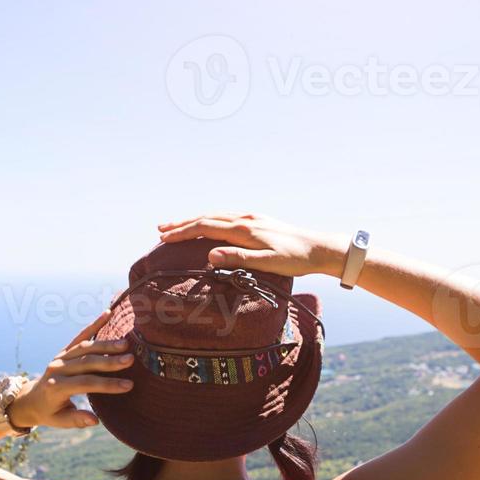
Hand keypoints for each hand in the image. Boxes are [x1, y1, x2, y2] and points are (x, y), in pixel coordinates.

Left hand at [8, 309, 134, 429]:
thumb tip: (95, 420)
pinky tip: (108, 313)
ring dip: (106, 344)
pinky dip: (94, 324)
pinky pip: (80, 335)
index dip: (107, 384)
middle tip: (131, 359)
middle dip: (109, 360)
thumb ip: (76, 420)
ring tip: (126, 343)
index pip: (85, 383)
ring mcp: (60, 357)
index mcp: (56, 387)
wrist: (30, 399)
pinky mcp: (64, 350)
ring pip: (85, 347)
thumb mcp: (59, 421)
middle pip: (86, 362)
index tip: (128, 385)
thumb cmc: (48, 412)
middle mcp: (57, 369)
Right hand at [156, 212, 346, 277]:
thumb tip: (210, 255)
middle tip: (161, 230)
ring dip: (195, 220)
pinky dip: (210, 220)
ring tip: (177, 226)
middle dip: (182, 224)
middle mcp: (245, 219)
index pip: (206, 227)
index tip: (164, 238)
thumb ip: (238, 259)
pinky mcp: (258, 221)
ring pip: (216, 215)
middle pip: (207, 218)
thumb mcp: (267, 263)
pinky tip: (208, 225)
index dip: (183, 232)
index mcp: (244, 230)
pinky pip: (227, 217)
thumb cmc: (295, 260)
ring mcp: (252, 218)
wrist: (319, 248)